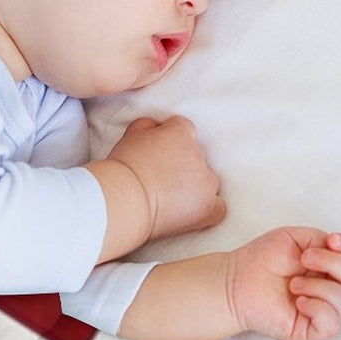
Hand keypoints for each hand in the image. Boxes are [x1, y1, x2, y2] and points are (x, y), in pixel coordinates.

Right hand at [106, 116, 225, 240]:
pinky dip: (207, 209)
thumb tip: (156, 127)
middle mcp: (199, 153)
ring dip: (193, 187)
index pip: (183, 130)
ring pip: (207, 181)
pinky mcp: (208, 207)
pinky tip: (191, 213)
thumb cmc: (122, 168)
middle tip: (158, 179)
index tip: (157, 155)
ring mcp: (206, 181)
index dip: (169, 143)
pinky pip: (218, 207)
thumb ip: (148, 126)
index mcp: (181, 132)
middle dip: (181, 166)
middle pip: (196, 156)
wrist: (123, 198)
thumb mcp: (130, 135)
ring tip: (168, 199)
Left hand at [227, 228, 340, 339]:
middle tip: (304, 259)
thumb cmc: (260, 261)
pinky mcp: (311, 329)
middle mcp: (330, 290)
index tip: (332, 240)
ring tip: (293, 284)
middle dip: (333, 263)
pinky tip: (298, 301)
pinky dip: (317, 308)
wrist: (234, 281)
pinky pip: (331, 323)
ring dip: (318, 287)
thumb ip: (321, 239)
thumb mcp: (294, 238)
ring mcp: (323, 310)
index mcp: (329, 268)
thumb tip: (339, 248)